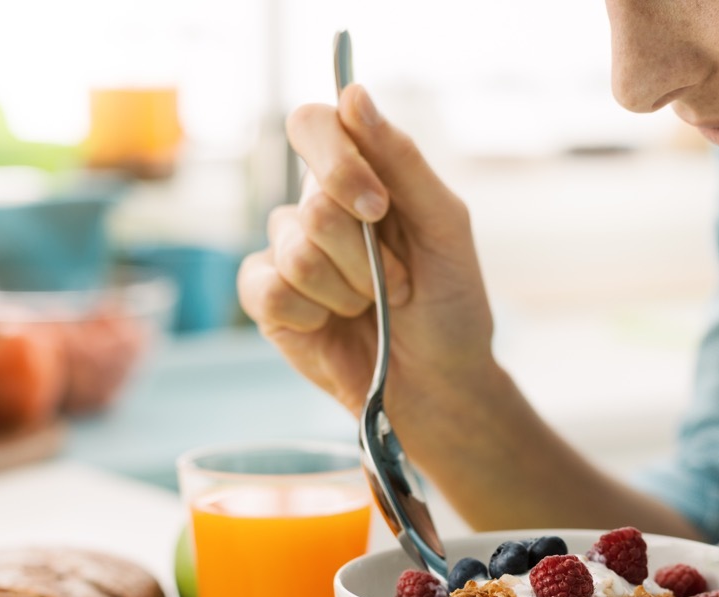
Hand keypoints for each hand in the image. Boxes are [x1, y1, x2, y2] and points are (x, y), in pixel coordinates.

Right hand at [238, 85, 494, 421]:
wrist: (441, 381)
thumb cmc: (450, 302)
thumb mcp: (445, 226)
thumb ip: (402, 160)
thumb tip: (353, 92)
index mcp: (360, 177)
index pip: (315, 125)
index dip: (339, 161)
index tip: (378, 207)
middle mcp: (315, 207)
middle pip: (313, 202)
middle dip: (366, 255)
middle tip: (397, 283)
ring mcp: (287, 252)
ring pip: (295, 251)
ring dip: (348, 290)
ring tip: (372, 307)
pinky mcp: (268, 301)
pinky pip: (270, 290)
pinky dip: (313, 314)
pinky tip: (333, 325)